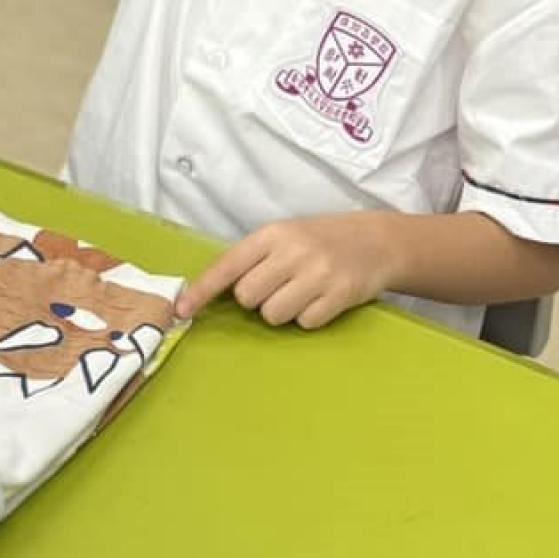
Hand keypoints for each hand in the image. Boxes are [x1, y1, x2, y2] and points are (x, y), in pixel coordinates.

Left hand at [177, 214, 392, 329]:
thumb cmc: (320, 240)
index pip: (227, 266)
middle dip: (257, 299)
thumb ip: (254, 259)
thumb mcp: (285, 236)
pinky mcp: (339, 295)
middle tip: (278, 286)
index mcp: (272, 234)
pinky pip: (305, 323)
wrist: (377, 241)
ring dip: (283, 311)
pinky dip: (309, 317)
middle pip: (248, 297)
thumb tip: (215, 292)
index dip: (201, 290)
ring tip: (302, 293)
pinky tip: (322, 299)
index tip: (181, 310)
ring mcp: (317, 273)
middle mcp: (292, 251)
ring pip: (273, 315)